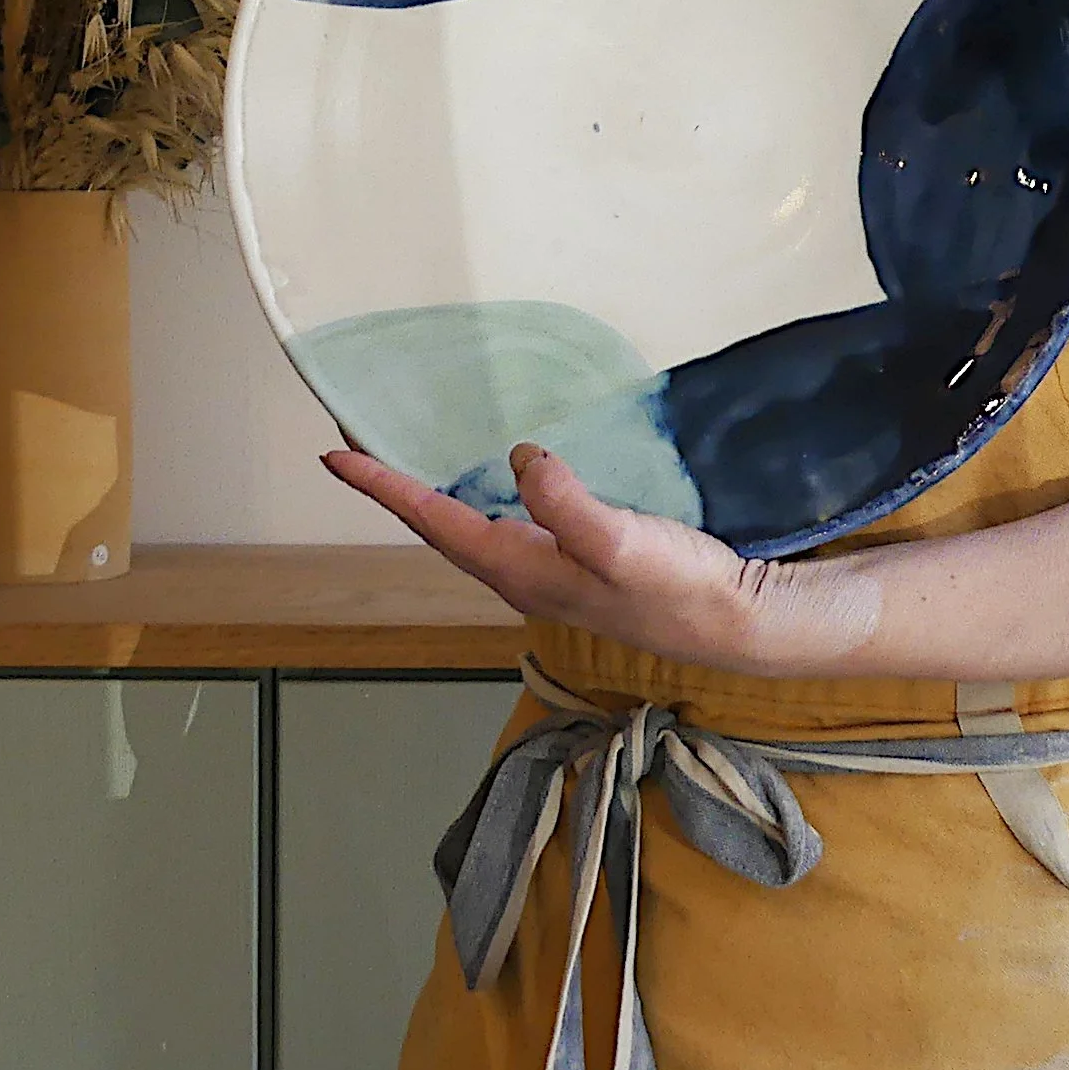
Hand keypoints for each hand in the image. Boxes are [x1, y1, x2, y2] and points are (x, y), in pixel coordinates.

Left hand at [322, 442, 882, 675]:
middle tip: (358, 446)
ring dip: (433, 495)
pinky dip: (482, 497)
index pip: (434, 522)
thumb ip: (566, 504)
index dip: (384, 487)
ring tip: (407, 459)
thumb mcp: (619, 542)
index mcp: (520, 569)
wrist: (733, 622)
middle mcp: (522, 575)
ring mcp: (550, 573)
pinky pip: (508, 524)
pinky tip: (496, 479)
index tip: (335, 454)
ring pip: (471, 528)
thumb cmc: (677, 587)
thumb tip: (518, 456)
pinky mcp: (578, 563)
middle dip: (396, 489)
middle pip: (440, 527)